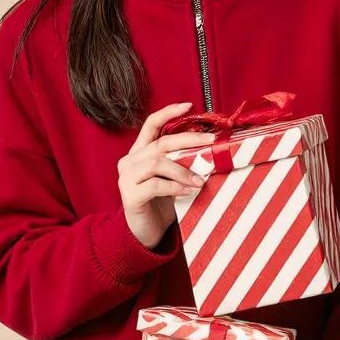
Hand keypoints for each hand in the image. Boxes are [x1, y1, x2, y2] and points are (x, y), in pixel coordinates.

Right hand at [118, 101, 216, 249]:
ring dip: (183, 169)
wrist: (143, 234)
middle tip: (212, 141)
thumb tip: (211, 152)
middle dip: (189, 139)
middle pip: (161, 142)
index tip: (188, 105)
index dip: (168, 112)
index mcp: (139, 153)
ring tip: (200, 180)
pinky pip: (156, 185)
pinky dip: (176, 186)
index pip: (151, 124)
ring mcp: (127, 178)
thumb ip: (182, 164)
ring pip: (158, 162)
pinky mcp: (130, 195)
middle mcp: (130, 161)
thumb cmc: (160, 205)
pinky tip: (188, 191)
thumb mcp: (172, 180)